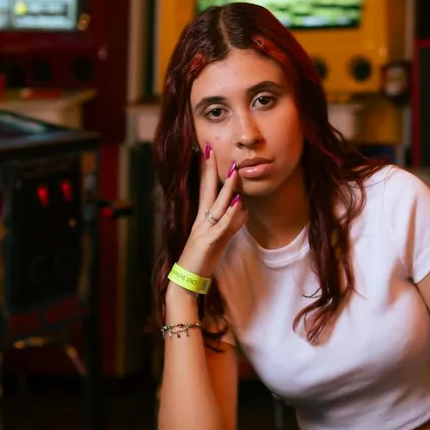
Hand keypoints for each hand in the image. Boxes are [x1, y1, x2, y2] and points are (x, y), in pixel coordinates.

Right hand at [178, 148, 247, 276]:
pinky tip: (237, 203)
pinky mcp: (209, 242)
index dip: (205, 171)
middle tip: (210, 149)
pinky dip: (230, 215)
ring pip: (217, 205)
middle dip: (209, 170)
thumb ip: (230, 224)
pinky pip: (223, 226)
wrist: (186, 279)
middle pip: (206, 190)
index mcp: (201, 219)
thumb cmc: (202, 259)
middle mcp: (202, 221)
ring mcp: (205, 230)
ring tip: (233, 170)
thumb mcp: (218, 239)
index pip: (203, 190)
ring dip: (226, 187)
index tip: (206, 153)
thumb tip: (242, 210)